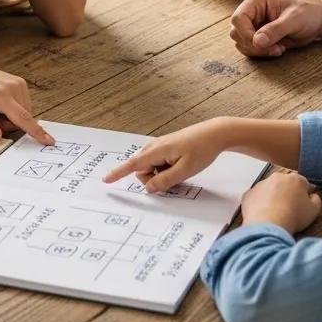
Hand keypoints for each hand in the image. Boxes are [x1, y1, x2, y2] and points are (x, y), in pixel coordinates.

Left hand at [0, 51, 54, 145]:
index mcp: (0, 94)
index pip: (22, 117)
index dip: (36, 131)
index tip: (49, 140)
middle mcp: (13, 87)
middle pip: (23, 118)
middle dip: (8, 124)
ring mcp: (19, 83)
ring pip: (24, 113)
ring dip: (11, 117)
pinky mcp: (20, 83)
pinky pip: (23, 105)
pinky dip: (13, 109)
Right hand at [102, 120, 230, 192]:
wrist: (215, 133)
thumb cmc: (202, 150)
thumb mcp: (185, 170)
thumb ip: (165, 181)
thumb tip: (148, 189)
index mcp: (157, 151)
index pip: (133, 165)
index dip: (118, 173)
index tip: (105, 180)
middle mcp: (155, 146)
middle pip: (143, 170)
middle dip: (153, 180)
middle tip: (175, 180)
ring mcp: (160, 146)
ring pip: (151, 168)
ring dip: (161, 175)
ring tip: (181, 173)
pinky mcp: (167, 148)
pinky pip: (159, 163)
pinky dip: (165, 170)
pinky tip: (180, 167)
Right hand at [230, 0, 321, 58]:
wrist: (316, 20)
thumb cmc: (307, 14)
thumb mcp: (294, 21)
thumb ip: (275, 30)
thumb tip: (257, 42)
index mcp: (256, 1)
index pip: (238, 19)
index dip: (246, 34)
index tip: (262, 44)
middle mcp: (251, 12)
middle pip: (236, 32)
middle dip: (253, 45)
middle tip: (274, 48)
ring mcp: (252, 24)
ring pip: (240, 42)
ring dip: (257, 51)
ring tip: (278, 48)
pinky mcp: (256, 36)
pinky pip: (248, 48)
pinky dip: (260, 53)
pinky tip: (276, 49)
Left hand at [240, 172, 321, 233]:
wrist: (269, 224)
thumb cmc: (294, 216)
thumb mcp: (314, 210)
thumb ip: (316, 199)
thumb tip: (312, 195)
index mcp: (295, 179)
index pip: (303, 183)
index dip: (304, 194)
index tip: (303, 204)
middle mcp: (277, 177)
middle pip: (285, 183)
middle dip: (287, 193)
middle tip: (289, 209)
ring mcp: (261, 184)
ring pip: (269, 189)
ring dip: (272, 197)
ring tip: (275, 214)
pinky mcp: (248, 194)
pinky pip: (256, 198)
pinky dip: (259, 204)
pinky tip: (263, 215)